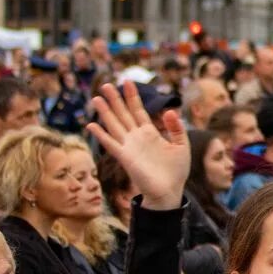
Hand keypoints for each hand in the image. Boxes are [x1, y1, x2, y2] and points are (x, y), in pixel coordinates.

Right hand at [88, 80, 189, 210]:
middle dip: (115, 100)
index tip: (127, 81)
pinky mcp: (125, 158)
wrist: (169, 191)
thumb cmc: (176, 171)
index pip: (138, 110)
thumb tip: (170, 111)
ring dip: (105, 112)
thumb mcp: (181, 145)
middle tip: (107, 85)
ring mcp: (129, 147)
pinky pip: (111, 144)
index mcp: (150, 133)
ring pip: (114, 125)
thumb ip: (176, 128)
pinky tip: (91, 125)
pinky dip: (101, 135)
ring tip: (96, 98)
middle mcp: (137, 137)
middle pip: (123, 114)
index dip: (132, 96)